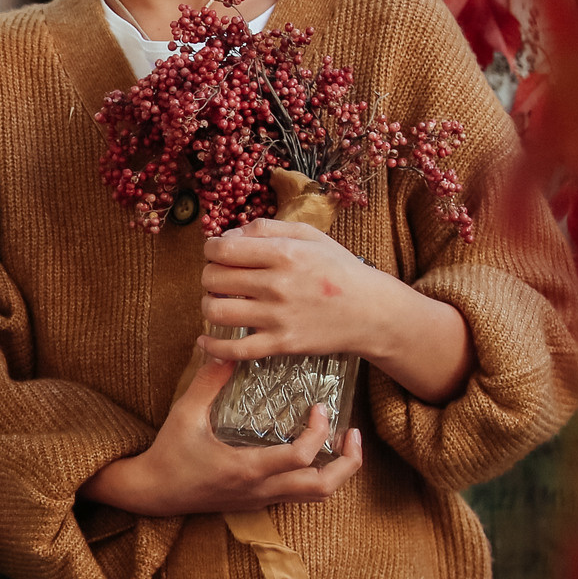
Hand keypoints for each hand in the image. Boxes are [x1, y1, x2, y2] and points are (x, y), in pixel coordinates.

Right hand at [81, 358, 362, 516]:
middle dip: (348, 462)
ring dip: (337, 473)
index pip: (300, 457)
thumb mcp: (185, 414)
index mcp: (247, 469)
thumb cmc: (169, 454)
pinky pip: (298, 496)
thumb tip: (227, 351)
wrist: (153, 493)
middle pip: (323, 487)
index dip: (320, 433)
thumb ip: (208, 383)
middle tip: (353, 434)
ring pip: (315, 497)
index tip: (320, 408)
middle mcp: (260, 490)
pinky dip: (315, 477)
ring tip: (343, 446)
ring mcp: (260, 500)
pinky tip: (312, 455)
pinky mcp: (256, 503)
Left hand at [198, 220, 471, 402]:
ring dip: (208, 306)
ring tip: (219, 302)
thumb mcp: (309, 236)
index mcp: (283, 253)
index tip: (217, 254)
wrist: (372, 311)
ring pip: (216, 311)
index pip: (222, 250)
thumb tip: (228, 235)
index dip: (211, 250)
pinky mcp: (281, 344)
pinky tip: (206, 341)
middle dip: (209, 276)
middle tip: (220, 278)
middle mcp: (277, 284)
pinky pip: (234, 349)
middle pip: (213, 279)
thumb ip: (267, 228)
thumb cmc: (339, 269)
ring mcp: (277, 316)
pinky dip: (213, 346)